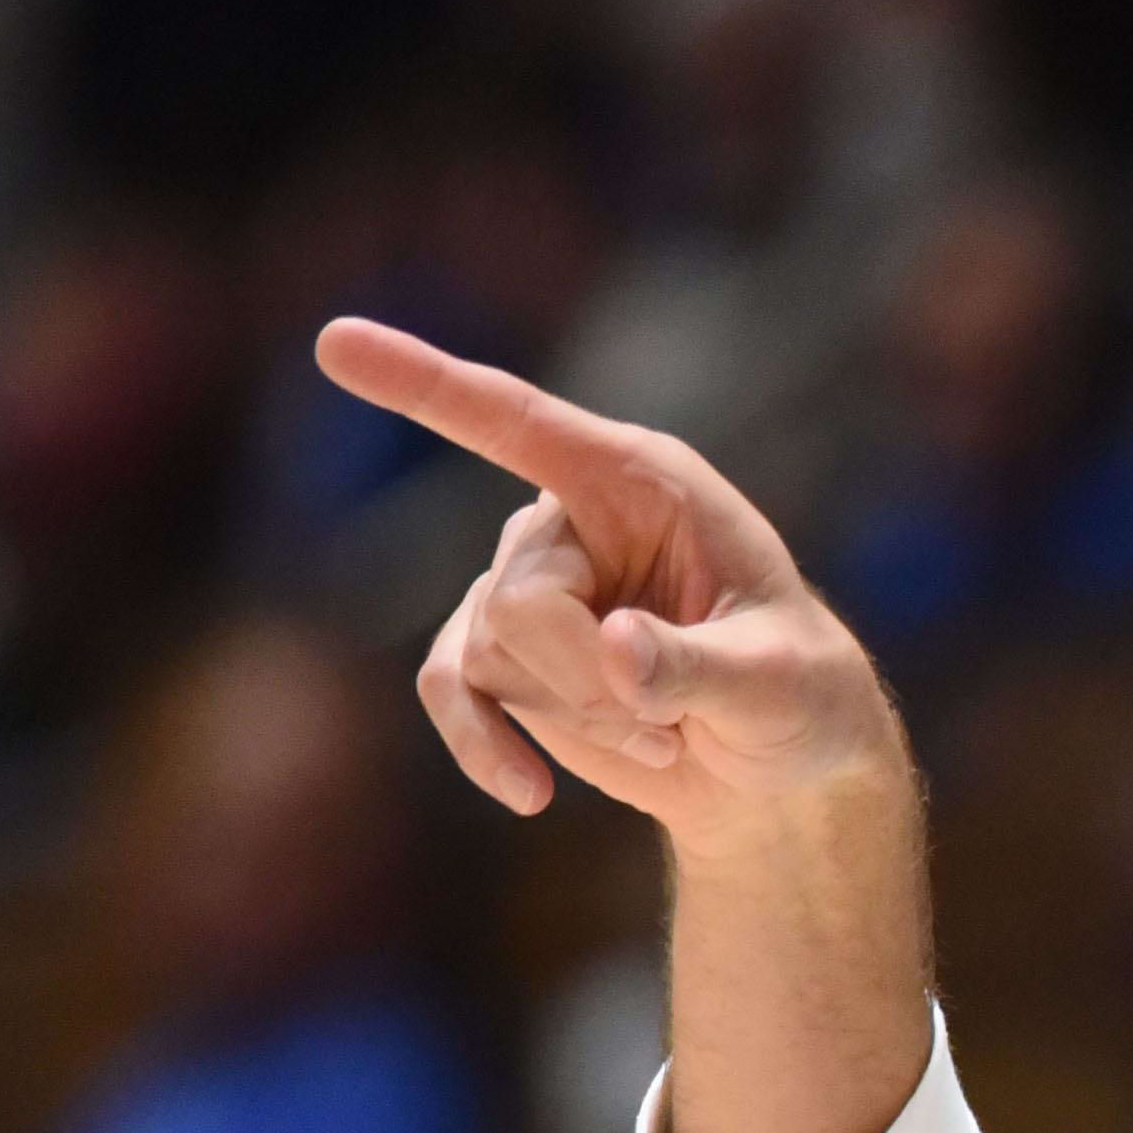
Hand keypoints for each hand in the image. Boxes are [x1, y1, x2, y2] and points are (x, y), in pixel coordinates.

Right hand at [312, 318, 906, 843]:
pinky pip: (450, 688)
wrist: (775, 773)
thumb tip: (614, 649)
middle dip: (587, 683)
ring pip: (488, 654)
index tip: (333, 340)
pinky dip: (483, 743)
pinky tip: (530, 792)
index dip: (425, 384)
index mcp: (641, 482)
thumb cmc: (799, 697)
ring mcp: (526, 584)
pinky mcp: (501, 653)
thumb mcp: (777, 682)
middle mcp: (569, 519)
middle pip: (518, 600)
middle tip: (673, 725)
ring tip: (663, 737)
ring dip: (574, 719)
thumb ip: (699, 666)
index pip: (518, 422)